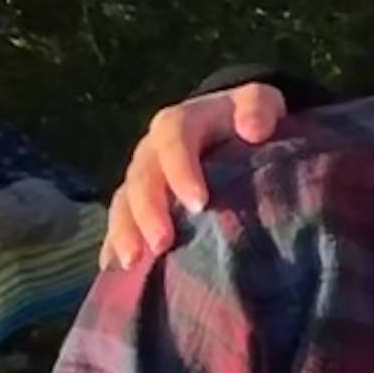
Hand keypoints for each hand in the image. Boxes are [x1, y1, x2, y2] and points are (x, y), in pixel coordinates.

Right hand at [103, 80, 291, 268]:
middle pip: (141, 178)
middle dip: (148, 212)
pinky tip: (114, 270)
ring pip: (123, 203)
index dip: (181, 170)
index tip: (199, 204)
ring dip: (125, 232)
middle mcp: (151, 151)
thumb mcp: (260, 103)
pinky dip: (114, 245)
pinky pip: (119, 222)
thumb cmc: (248, 119)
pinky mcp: (135, 203)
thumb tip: (254, 129)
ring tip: (133, 262)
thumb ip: (258, 107)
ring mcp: (140, 178)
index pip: (173, 141)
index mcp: (178, 124)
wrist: (232, 129)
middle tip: (161, 244)